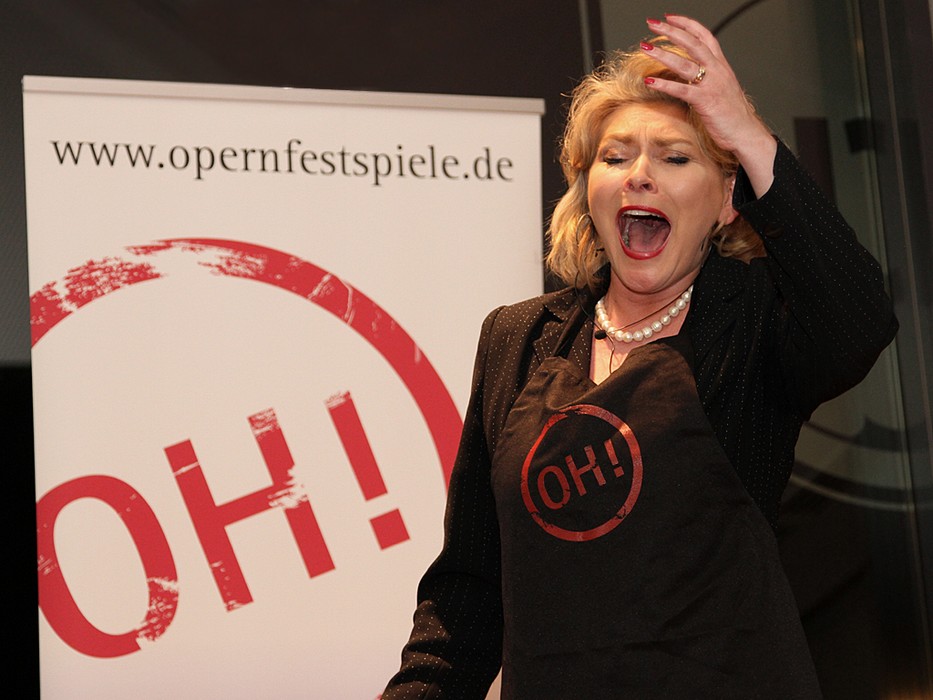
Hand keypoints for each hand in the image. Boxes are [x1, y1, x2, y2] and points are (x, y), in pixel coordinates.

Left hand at [643, 14, 776, 195]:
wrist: (745, 132)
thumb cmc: (732, 114)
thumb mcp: (721, 89)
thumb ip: (707, 78)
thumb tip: (690, 75)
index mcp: (721, 65)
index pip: (705, 36)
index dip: (687, 24)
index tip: (670, 18)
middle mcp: (717, 70)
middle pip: (693, 43)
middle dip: (671, 31)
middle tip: (652, 23)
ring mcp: (712, 84)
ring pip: (684, 62)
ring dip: (662, 53)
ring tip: (645, 47)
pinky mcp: (705, 101)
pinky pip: (681, 89)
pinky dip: (664, 84)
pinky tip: (649, 81)